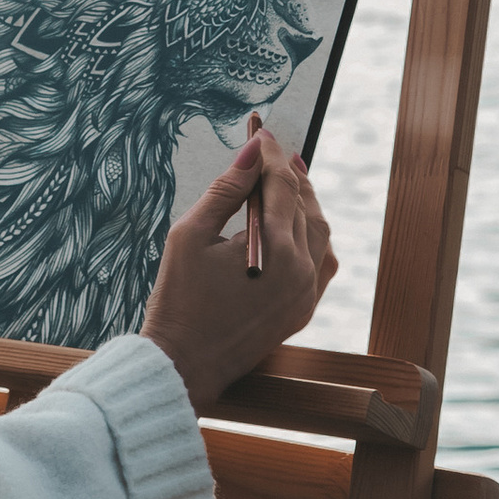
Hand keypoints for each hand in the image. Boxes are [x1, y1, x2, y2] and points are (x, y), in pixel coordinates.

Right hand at [140, 128, 336, 414]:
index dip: (272, 154)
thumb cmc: (177, 301)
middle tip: (275, 151)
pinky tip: (299, 225)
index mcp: (276, 250)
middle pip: (307, 206)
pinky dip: (314, 238)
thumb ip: (226, 190)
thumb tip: (252, 152)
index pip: (282, 185)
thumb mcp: (190, 236)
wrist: (182, 366)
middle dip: (291, 174)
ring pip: (321, 233)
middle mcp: (301, 271)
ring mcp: (306, 294)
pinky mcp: (302, 312)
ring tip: (289, 180)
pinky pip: (322, 264)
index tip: (262, 132)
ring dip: (307, 204)